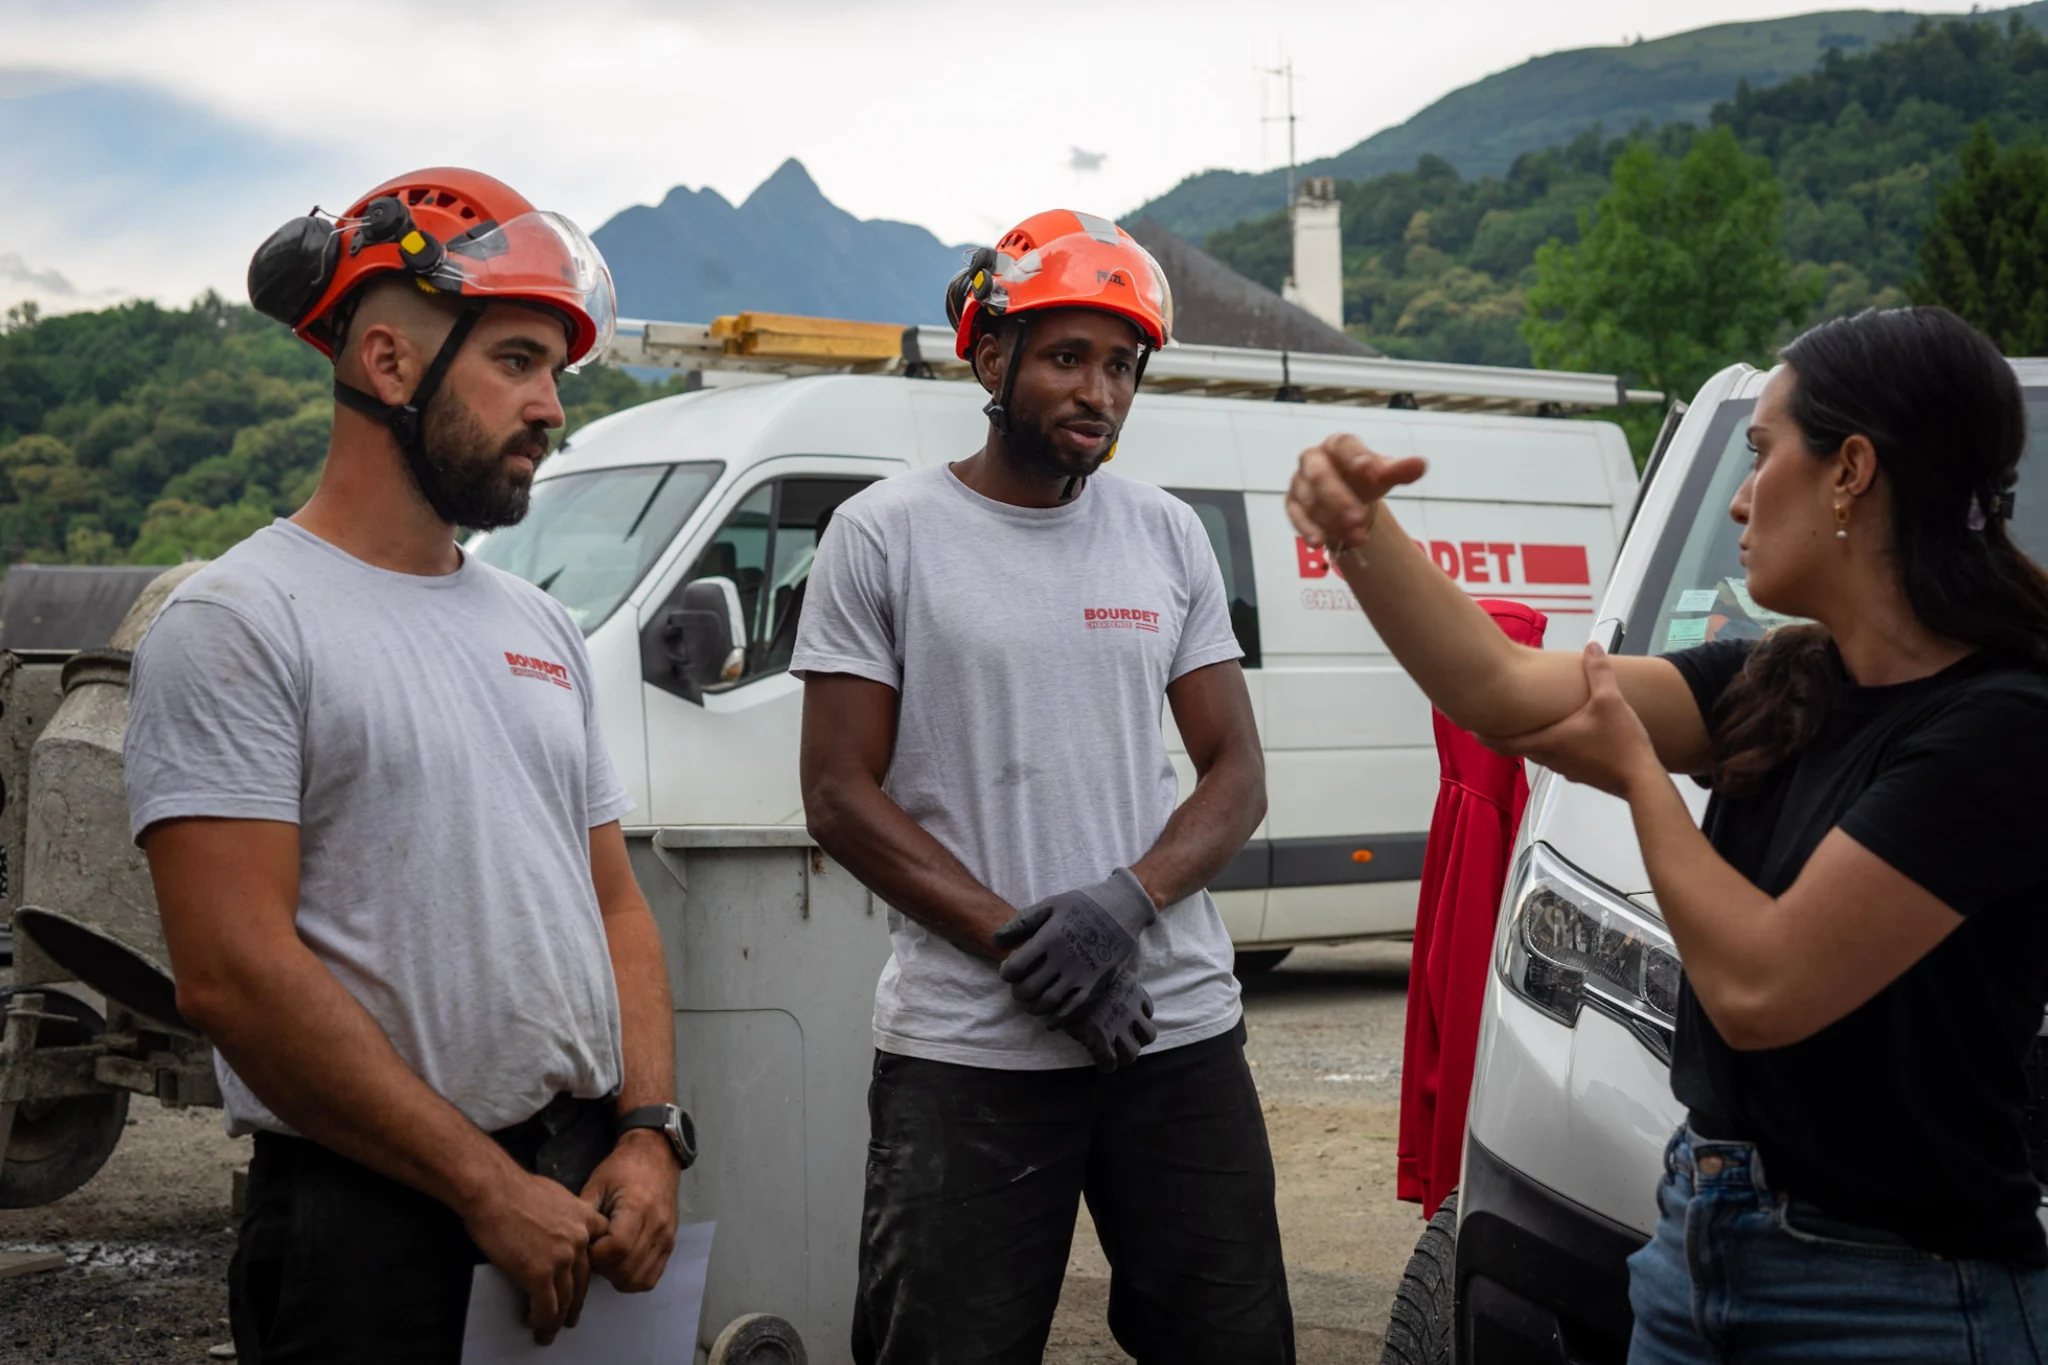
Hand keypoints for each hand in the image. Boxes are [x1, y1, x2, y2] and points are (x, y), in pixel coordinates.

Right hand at [462, 1166, 610, 1343]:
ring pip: (566, 1298)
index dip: (591, 1267)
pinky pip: (546, 1306)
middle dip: (577, 1301)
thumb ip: (564, 1214)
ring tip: (550, 1330)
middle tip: (571, 1315)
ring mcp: (562, 1258)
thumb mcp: (555, 1195)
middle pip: (584, 1279)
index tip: (583, 1280)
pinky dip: (541, 1320)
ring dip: (558, 1318)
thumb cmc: (514, 1189)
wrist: (493, 1191)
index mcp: (584, 1218)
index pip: (601, 1248)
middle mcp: (580, 1239)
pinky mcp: (539, 1274)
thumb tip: (556, 1225)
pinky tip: (534, 1323)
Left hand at [580, 1129, 680, 1292]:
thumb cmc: (622, 1168)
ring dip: (617, 1277)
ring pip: (639, 1279)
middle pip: (627, 1269)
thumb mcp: (596, 1185)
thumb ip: (584, 1216)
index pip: (617, 1249)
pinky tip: (621, 1265)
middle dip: (603, 1269)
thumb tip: (571, 1246)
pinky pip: (652, 1276)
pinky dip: (634, 1279)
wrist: (656, 1156)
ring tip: (606, 1259)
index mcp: (637, 1208)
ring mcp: (666, 1237)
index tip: (586, 1245)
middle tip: (592, 1253)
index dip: (596, 1255)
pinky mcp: (670, 1244)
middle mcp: (656, 1226)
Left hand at [994, 869, 1156, 1024]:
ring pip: (1048, 1003)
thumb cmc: (1084, 903)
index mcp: (1050, 938)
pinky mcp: (1095, 984)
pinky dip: (1057, 1019)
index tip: (1008, 970)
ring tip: (1030, 1002)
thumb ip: (1022, 921)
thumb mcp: (1052, 904)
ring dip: (1033, 1007)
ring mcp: (1080, 974)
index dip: (1006, 972)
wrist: (1123, 909)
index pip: (1016, 967)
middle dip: (1017, 992)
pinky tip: (1049, 1020)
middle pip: (1029, 988)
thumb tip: (996, 939)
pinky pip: (1072, 1010)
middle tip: (1018, 988)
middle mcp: (1063, 959)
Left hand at [1059, 969, 1157, 1071]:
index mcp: (1100, 1039)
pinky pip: (1149, 1011)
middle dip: (1125, 1056)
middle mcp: (1120, 1029)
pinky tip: (1134, 1013)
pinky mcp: (1139, 995)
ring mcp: (1132, 1012)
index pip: (1110, 1064)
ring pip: (1148, 1036)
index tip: (1104, 1064)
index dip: (1107, 1066)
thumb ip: (1078, 1032)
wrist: (1087, 963)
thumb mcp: (1068, 1018)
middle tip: (1119, 1051)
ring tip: (1133, 1034)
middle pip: (1131, 1054)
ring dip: (1140, 1038)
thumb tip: (1080, 1039)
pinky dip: (1143, 1015)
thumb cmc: (1071, 994)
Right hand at [1285, 433, 1427, 550]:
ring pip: (1309, 498)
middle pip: (1320, 474)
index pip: (1344, 445)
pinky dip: (1306, 529)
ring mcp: (1300, 481)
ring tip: (1355, 538)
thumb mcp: (1383, 475)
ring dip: (1330, 519)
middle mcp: (1314, 459)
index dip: (1355, 457)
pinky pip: (1295, 515)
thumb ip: (1399, 470)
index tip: (1370, 470)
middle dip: (1338, 497)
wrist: (1347, 496)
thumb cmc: (1364, 479)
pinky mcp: (1292, 503)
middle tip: (1358, 518)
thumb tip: (1421, 464)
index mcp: (1338, 444)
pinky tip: (1318, 543)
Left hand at [1487, 644, 1664, 799]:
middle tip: (1495, 724)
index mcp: (1548, 741)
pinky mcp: (1583, 775)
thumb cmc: (1621, 743)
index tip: (1470, 729)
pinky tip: (1567, 739)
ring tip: (1529, 727)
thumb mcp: (1610, 701)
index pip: (1504, 743)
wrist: (1642, 781)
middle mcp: (1551, 758)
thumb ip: (1598, 672)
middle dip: (1506, 736)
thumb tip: (1592, 646)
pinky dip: (1554, 748)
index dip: (1485, 736)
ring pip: (1540, 754)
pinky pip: (1560, 760)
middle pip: (1519, 748)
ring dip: (1531, 741)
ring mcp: (1567, 770)